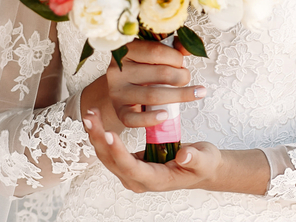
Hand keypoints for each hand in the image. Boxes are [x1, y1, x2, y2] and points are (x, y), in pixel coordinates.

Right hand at [81, 39, 205, 134]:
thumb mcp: (155, 52)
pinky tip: (165, 115)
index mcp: (127, 51)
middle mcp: (118, 71)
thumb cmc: (143, 66)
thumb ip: (174, 47)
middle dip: (181, 76)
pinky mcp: (119, 110)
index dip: (176, 57)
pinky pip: (133, 119)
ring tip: (197, 93)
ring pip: (152, 96)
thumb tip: (191, 48)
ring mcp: (117, 92)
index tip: (182, 62)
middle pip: (160, 74)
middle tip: (186, 77)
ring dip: (180, 95)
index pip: (156, 51)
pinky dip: (151, 118)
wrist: (122, 86)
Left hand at [82, 107, 220, 192]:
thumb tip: (184, 155)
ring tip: (90, 114)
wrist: (202, 168)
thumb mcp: (204, 160)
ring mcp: (132, 173)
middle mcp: (138, 180)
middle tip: (92, 118)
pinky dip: (103, 135)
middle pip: (111, 161)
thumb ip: (194, 158)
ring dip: (97, 135)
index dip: (118, 152)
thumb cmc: (203, 164)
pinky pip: (111, 151)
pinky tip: (98, 120)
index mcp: (155, 180)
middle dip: (99, 139)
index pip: (130, 168)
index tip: (110, 134)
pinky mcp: (130, 163)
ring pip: (107, 156)